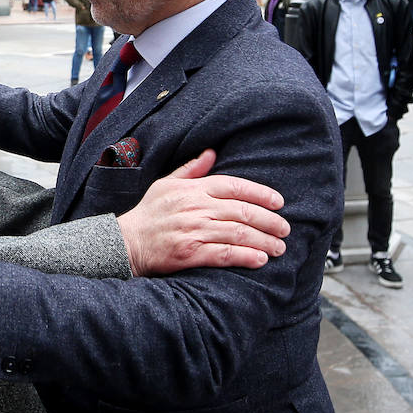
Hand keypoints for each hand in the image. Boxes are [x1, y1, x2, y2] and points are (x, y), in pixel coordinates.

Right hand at [117, 149, 288, 275]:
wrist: (127, 242)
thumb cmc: (149, 213)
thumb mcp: (167, 183)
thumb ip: (192, 169)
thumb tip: (212, 153)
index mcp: (194, 189)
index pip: (235, 186)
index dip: (261, 194)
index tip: (279, 202)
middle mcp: (196, 208)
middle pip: (243, 211)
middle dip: (270, 220)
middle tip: (285, 228)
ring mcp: (194, 230)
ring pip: (238, 233)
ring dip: (264, 241)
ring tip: (279, 247)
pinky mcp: (190, 253)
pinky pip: (224, 254)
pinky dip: (246, 256)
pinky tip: (260, 259)